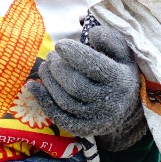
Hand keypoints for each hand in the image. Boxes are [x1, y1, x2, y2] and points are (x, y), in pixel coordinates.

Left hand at [29, 21, 145, 149]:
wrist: (128, 105)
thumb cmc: (119, 70)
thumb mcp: (123, 51)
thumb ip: (109, 38)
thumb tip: (91, 33)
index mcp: (120, 80)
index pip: (94, 66)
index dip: (73, 54)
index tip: (60, 45)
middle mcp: (110, 102)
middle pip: (76, 86)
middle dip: (58, 68)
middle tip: (51, 56)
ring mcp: (96, 119)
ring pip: (65, 102)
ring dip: (49, 82)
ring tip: (44, 66)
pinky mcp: (84, 129)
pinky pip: (60, 118)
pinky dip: (43, 102)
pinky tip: (32, 86)